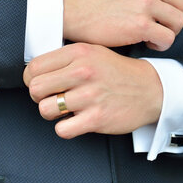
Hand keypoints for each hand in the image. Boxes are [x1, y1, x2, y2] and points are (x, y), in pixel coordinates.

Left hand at [23, 43, 163, 138]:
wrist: (151, 89)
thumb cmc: (116, 72)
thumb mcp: (92, 52)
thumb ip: (65, 58)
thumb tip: (34, 71)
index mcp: (79, 53)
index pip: (34, 67)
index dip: (31, 79)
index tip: (40, 84)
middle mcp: (83, 72)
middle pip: (35, 89)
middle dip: (39, 97)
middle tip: (51, 97)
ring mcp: (90, 96)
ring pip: (45, 110)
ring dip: (51, 113)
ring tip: (63, 109)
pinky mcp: (97, 118)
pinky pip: (62, 130)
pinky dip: (65, 129)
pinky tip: (74, 121)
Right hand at [63, 0, 182, 50]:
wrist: (68, 9)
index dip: (176, 1)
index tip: (165, 12)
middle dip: (174, 18)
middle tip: (160, 27)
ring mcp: (146, 2)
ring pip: (179, 21)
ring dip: (169, 32)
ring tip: (152, 36)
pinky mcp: (141, 24)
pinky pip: (167, 38)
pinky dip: (161, 44)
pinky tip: (147, 43)